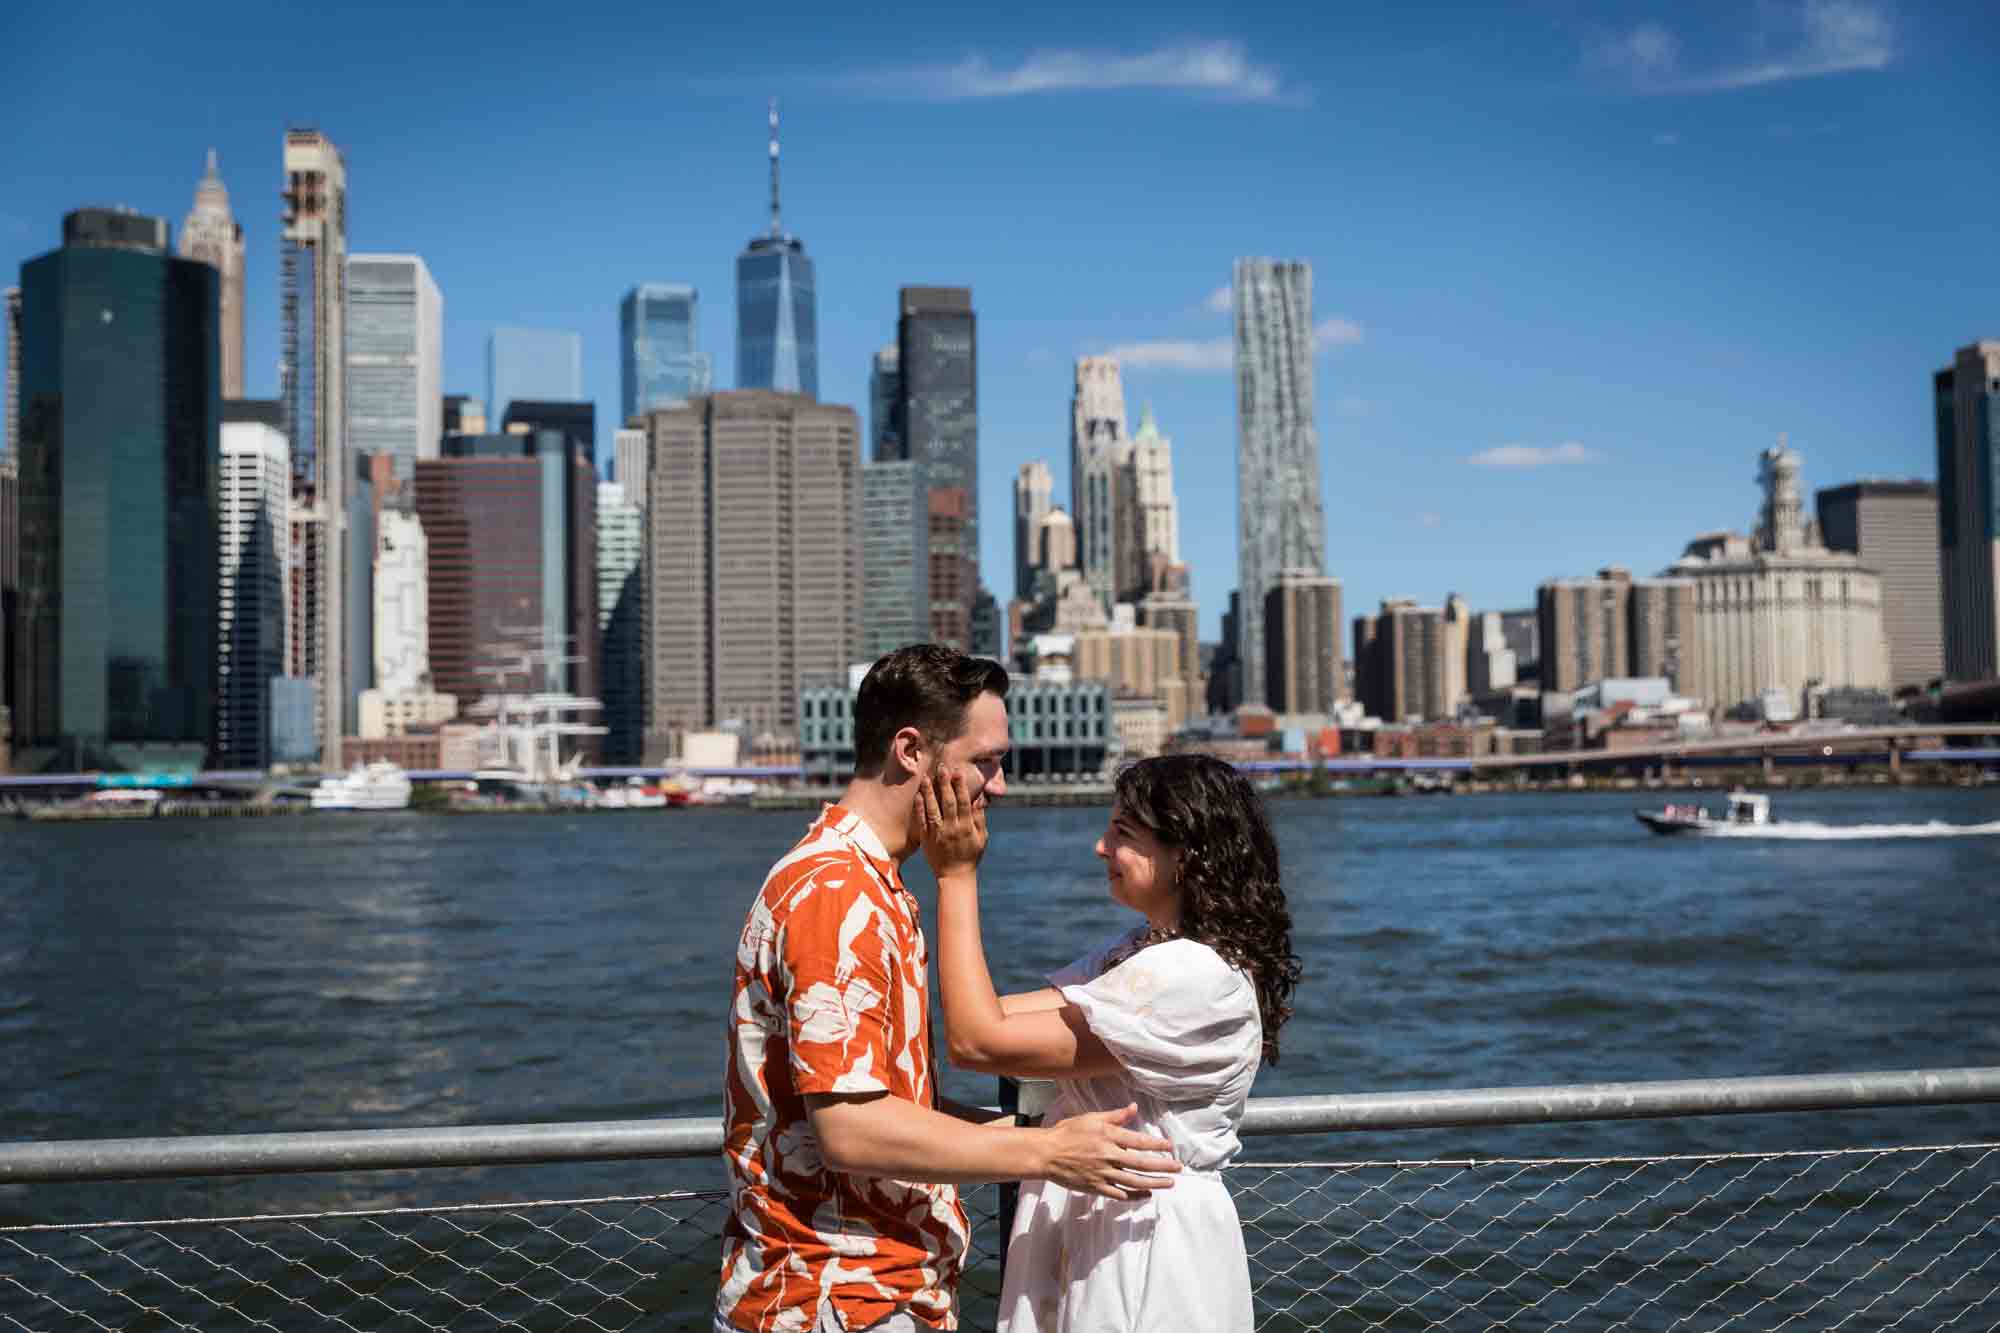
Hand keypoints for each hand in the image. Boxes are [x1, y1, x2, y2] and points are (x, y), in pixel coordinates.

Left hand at [919, 769, 986, 880]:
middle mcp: (952, 828)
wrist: (954, 876)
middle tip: (942, 768)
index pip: (964, 803)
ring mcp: (938, 833)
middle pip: (948, 802)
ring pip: (933, 809)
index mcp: (966, 827)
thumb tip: (979, 800)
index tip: (958, 772)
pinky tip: (918, 795)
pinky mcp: (926, 838)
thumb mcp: (981, 838)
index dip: (961, 787)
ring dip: (929, 792)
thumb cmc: (970, 856)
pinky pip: (922, 821)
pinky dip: (920, 808)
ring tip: (926, 778)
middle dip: (945, 784)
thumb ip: (979, 819)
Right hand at [1038, 1103, 1180, 1199]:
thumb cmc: (1068, 1133)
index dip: (1157, 1145)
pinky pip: (1120, 1194)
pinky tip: (1146, 1195)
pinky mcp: (1096, 1188)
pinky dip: (1135, 1196)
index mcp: (1108, 1137)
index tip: (1170, 1147)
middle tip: (1178, 1167)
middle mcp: (1108, 1156)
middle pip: (1142, 1164)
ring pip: (1134, 1181)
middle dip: (1163, 1166)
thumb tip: (1134, 1108)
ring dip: (1154, 1183)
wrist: (1046, 1153)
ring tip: (1169, 1183)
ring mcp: (1103, 1174)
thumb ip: (1116, 1116)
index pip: (1140, 1142)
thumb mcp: (1092, 1118)